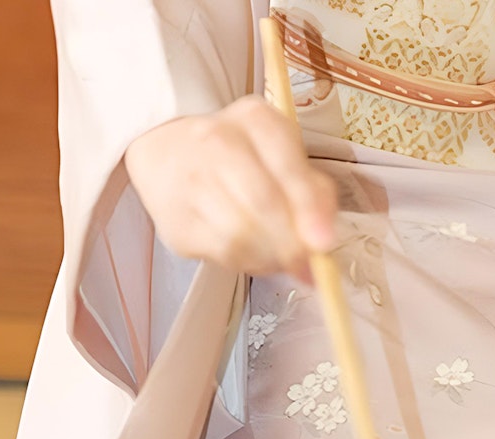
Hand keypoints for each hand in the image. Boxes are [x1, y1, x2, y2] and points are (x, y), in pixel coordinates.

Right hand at [124, 95, 337, 278]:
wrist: (170, 154)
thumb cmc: (244, 159)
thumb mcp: (287, 160)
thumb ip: (315, 195)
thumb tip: (323, 245)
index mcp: (255, 119)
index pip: (286, 166)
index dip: (307, 208)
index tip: (323, 242)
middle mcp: (217, 140)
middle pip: (263, 203)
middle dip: (291, 241)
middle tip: (306, 260)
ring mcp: (190, 179)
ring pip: (241, 233)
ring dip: (271, 256)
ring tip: (281, 258)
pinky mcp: (177, 220)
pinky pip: (222, 251)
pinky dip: (248, 262)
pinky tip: (255, 256)